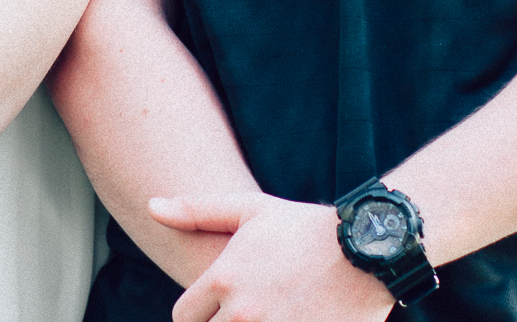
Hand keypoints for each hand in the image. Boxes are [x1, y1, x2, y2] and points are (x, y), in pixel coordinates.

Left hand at [149, 192, 393, 321]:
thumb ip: (196, 210)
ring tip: (261, 314)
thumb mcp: (249, 209)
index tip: (213, 307)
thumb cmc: (303, 227)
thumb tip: (151, 206)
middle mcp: (242, 313)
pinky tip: (287, 319)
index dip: (195, 314)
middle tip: (241, 310)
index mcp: (224, 279)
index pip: (183, 317)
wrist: (366, 250)